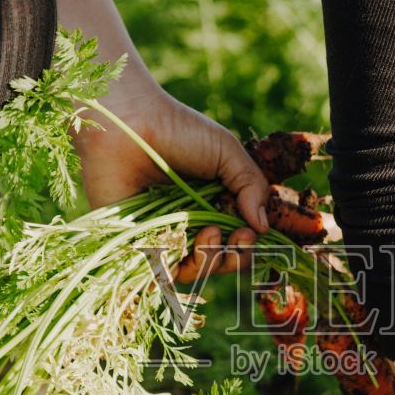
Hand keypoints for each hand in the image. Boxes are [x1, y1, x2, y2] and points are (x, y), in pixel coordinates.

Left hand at [75, 75, 269, 282]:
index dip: (248, 244)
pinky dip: (181, 263)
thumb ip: (251, 186)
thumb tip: (266, 228)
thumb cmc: (177, 130)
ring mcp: (163, 235)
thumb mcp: (227, 152)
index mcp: (213, 203)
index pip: (237, 239)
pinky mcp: (137, 243)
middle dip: (235, 256)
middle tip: (240, 237)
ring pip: (194, 270)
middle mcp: (190, 223)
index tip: (252, 231)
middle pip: (220, 260)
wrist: (129, 124)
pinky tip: (190, 238)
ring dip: (211, 260)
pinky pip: (162, 270)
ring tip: (211, 233)